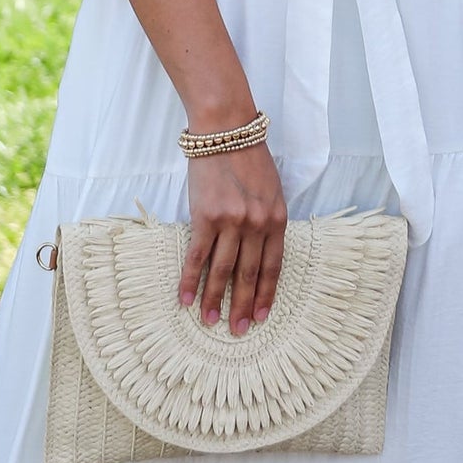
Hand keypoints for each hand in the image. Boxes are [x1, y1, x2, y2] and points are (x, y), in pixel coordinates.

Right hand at [178, 144, 288, 331]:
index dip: (266, 294)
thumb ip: (269, 221)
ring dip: (214, 300)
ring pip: (223, 271)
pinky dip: (190, 280)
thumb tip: (261, 252)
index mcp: (277, 220)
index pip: (273, 267)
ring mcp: (231, 222)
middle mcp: (257, 225)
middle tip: (238, 331)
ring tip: (210, 321)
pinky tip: (185, 299)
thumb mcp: (272, 191)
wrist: (225, 131)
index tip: (260, 317)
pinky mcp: (206, 217)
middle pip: (249, 275)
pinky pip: (197, 256)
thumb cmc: (249, 158)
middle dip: (243, 306)